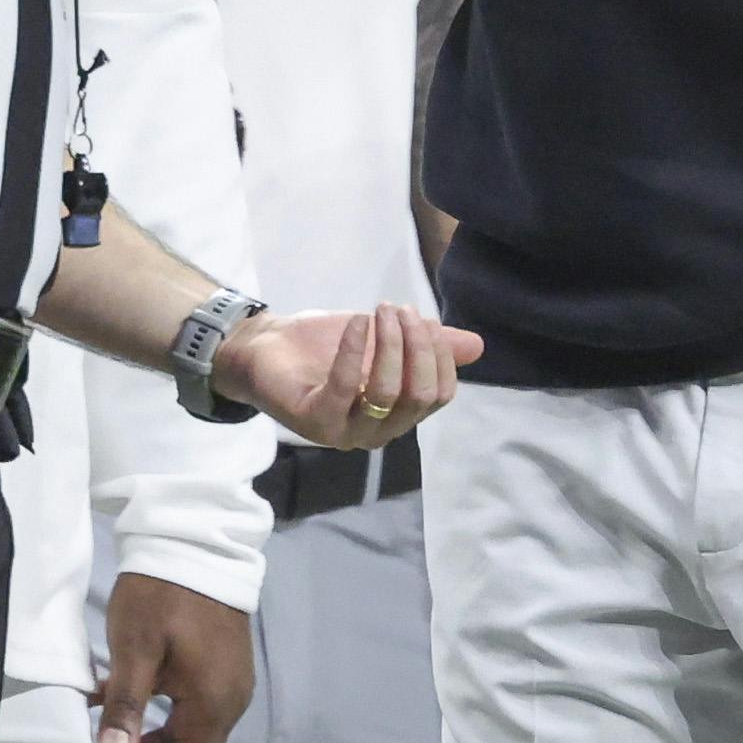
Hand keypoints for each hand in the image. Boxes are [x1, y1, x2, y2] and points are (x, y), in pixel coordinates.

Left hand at [95, 574, 255, 742]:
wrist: (198, 540)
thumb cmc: (165, 592)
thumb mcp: (137, 647)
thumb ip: (127, 705)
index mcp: (211, 705)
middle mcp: (225, 702)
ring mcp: (222, 684)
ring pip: (183, 739)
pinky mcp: (212, 667)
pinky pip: (184, 712)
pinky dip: (152, 726)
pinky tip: (115, 721)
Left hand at [212, 302, 480, 449]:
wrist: (266, 347)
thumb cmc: (326, 346)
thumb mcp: (384, 339)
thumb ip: (427, 345)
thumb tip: (477, 346)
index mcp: (398, 416)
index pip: (439, 394)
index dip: (440, 355)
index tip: (425, 318)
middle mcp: (376, 432)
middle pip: (419, 395)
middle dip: (418, 346)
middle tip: (400, 309)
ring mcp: (344, 431)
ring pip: (388, 393)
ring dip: (391, 345)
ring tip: (381, 310)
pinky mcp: (313, 421)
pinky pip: (346, 387)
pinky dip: (356, 350)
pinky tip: (359, 322)